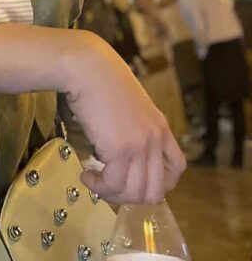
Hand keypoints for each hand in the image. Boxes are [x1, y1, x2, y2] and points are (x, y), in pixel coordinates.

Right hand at [64, 32, 185, 203]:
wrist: (87, 66)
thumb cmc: (101, 79)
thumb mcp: (129, 105)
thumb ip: (135, 127)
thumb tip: (121, 150)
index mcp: (160, 127)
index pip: (177, 168)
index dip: (159, 183)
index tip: (135, 180)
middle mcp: (155, 139)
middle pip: (155, 190)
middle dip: (130, 196)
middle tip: (110, 186)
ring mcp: (140, 146)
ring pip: (135, 193)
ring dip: (112, 194)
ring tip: (95, 182)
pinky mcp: (120, 149)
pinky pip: (113, 184)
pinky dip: (98, 186)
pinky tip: (86, 175)